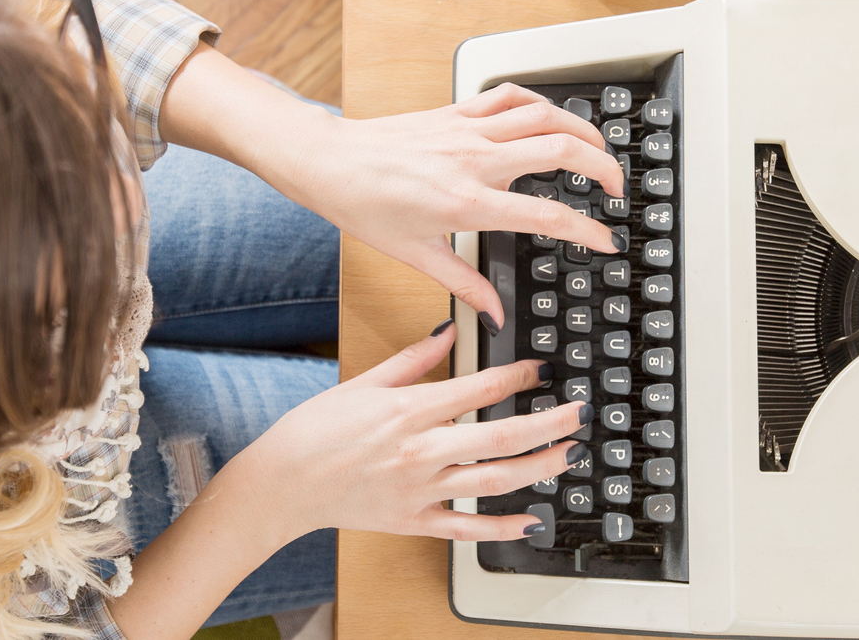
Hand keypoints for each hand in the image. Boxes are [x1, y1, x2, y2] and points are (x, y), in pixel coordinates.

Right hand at [210, 321, 588, 541]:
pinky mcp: (414, 519)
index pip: (480, 389)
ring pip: (493, 481)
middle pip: (500, 437)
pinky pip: (466, 527)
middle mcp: (420, 451)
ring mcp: (420, 490)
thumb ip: (412, 360)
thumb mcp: (363, 383)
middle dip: (548, 425)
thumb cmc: (313, 432)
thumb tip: (448, 331)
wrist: (282, 483)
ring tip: (567, 456)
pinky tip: (531, 519)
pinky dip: (501, 526)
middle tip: (576, 414)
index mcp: (409, 411)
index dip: (520, 377)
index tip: (542, 371)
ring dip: (538, 468)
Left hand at [265, 84, 624, 329]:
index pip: (546, 216)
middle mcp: (474, 161)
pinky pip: (510, 96)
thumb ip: (465, 285)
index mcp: (467, 203)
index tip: (605, 240)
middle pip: (561, 151)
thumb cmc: (365, 206)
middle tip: (616, 188)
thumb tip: (493, 315)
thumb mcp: (417, 256)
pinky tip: (549, 117)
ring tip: (597, 150)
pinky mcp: (456, 111)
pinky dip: (539, 102)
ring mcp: (467, 130)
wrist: (330, 163)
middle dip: (603, 167)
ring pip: (544, 115)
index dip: (587, 230)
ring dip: (581, 130)